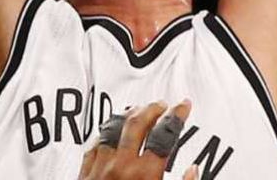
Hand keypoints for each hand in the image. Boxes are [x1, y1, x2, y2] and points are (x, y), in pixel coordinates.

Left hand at [79, 100, 198, 179]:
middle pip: (137, 124)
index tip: (183, 106)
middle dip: (152, 109)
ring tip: (137, 110)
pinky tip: (111, 129)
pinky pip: (94, 145)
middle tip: (162, 104)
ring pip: (113, 129)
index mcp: (145, 175)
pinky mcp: (84, 175)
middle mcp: (121, 167)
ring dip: (127, 116)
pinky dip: (106, 133)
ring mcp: (100, 169)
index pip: (165, 135)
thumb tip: (193, 170)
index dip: (177, 116)